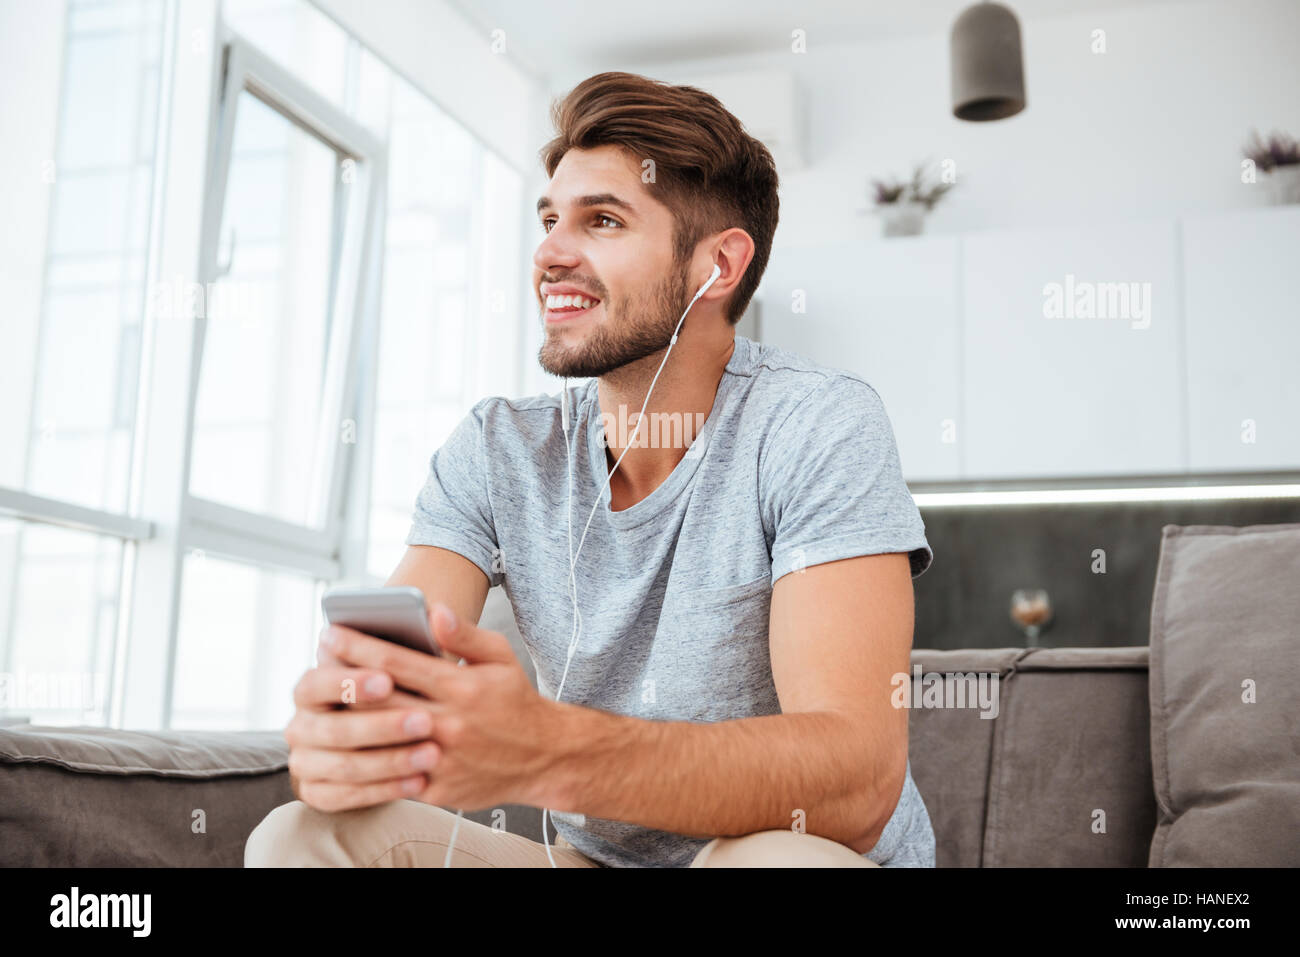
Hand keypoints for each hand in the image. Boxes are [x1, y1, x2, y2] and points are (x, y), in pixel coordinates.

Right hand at [284, 647, 444, 812]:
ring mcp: (305, 760)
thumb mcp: (406, 661)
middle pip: (334, 729)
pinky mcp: (318, 791)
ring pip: (344, 766)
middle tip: (424, 721)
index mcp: (311, 685)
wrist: (388, 733)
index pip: (319, 682)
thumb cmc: (401, 685)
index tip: (388, 679)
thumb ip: (416, 641)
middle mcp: (302, 723)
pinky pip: (347, 797)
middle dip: (380, 726)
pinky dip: (385, 790)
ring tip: (432, 753)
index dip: (351, 682)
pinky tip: (420, 782)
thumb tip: (440, 613)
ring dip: (389, 761)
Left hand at [321, 602, 561, 811]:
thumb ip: (465, 634)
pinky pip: (391, 773)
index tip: (330, 633)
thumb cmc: (515, 701)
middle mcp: (449, 722)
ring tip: (322, 701)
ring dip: (346, 720)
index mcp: (461, 686)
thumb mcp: (500, 656)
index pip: (398, 663)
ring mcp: (440, 758)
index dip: (359, 647)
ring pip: (379, 739)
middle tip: (313, 664)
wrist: (543, 757)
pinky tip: (346, 742)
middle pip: (379, 701)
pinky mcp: (435, 787)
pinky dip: (366, 757)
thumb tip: (433, 611)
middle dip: (342, 680)